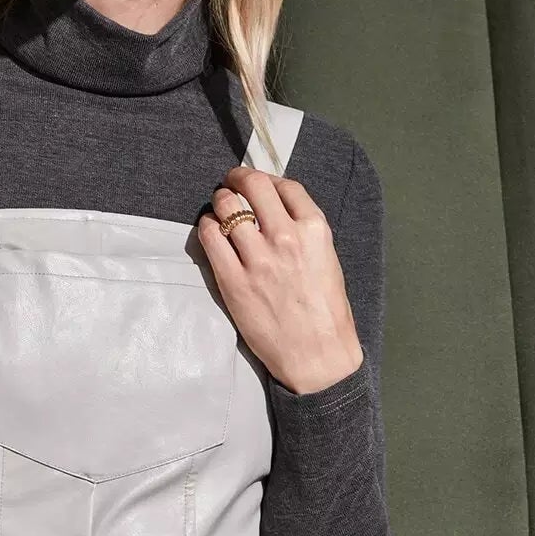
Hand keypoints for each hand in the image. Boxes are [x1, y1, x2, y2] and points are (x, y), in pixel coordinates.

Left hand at [198, 166, 363, 393]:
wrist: (318, 356)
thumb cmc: (326, 313)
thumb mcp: (327, 260)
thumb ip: (304, 233)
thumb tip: (276, 213)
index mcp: (315, 230)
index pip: (285, 186)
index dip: (267, 180)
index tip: (258, 184)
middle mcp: (286, 237)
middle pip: (253, 186)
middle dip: (238, 179)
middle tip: (231, 184)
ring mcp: (258, 259)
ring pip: (226, 207)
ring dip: (220, 201)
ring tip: (219, 208)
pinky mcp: (233, 281)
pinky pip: (210, 238)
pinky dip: (207, 227)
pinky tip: (211, 231)